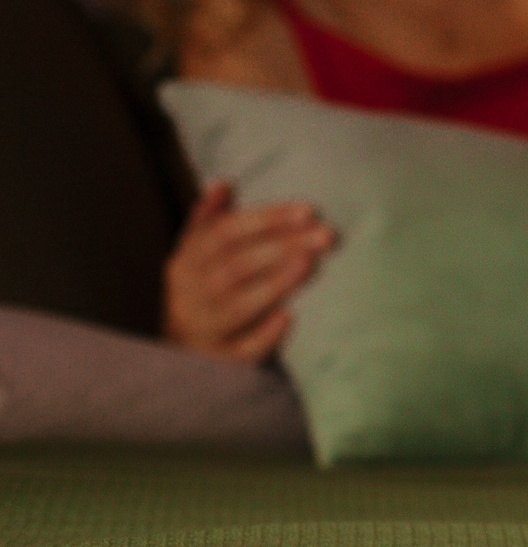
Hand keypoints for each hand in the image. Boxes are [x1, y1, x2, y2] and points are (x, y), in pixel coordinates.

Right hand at [162, 180, 334, 363]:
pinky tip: (290, 317)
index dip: (265, 220)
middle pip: (235, 267)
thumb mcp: (197, 256)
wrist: (181, 354)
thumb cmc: (202, 294)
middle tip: (327, 235)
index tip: (308, 210)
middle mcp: (190, 295)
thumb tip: (223, 184)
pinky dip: (265, 335)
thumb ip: (210, 222)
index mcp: (186, 263)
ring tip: (310, 263)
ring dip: (275, 283)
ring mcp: (204, 330)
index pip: (224, 234)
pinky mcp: (221, 362)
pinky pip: (242, 350)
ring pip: (237, 306)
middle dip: (282, 247)